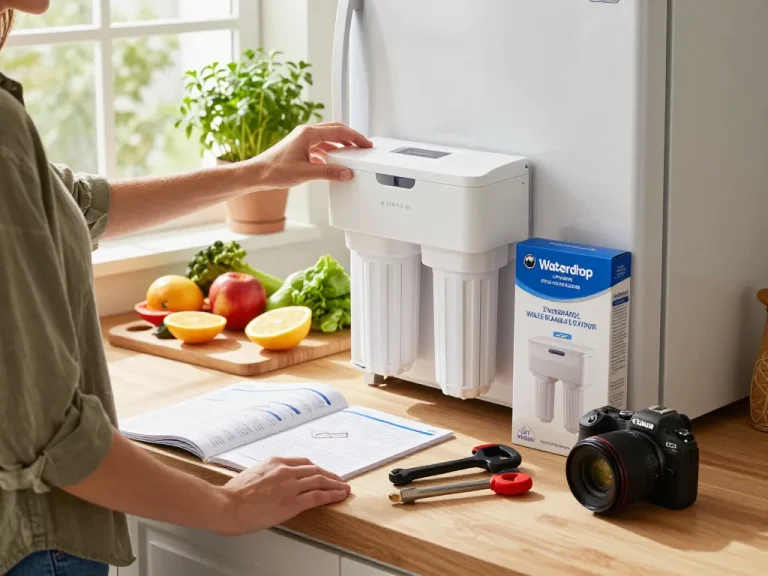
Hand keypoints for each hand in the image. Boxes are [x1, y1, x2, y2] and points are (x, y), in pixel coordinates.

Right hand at [216, 456, 350, 535]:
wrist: (226, 506)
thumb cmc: (232, 495)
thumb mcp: (251, 476)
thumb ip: (266, 476)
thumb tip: (271, 484)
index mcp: (274, 462)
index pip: (302, 462)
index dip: (316, 468)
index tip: (321, 472)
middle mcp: (284, 470)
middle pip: (314, 469)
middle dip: (329, 475)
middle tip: (339, 479)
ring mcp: (290, 485)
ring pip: (320, 480)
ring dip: (335, 484)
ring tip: (344, 488)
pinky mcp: (292, 502)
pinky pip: (318, 496)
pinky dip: (332, 495)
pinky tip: (339, 496)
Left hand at [247, 122, 372, 190]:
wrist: (256, 174)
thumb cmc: (274, 171)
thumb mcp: (306, 173)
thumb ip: (329, 172)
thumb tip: (346, 172)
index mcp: (308, 133)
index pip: (339, 131)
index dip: (355, 137)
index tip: (366, 144)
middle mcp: (305, 133)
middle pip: (335, 130)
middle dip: (351, 138)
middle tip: (363, 146)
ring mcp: (302, 139)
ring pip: (327, 138)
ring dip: (341, 145)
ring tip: (352, 154)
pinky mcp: (299, 147)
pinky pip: (320, 146)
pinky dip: (330, 152)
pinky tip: (334, 161)